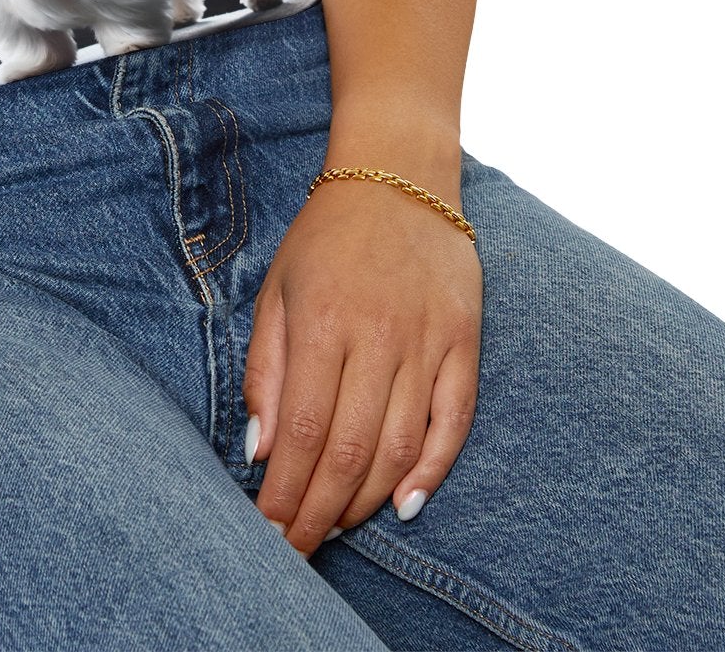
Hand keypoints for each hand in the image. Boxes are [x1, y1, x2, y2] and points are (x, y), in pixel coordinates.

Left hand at [243, 169, 482, 555]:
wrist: (398, 176)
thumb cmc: (326, 237)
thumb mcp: (277, 290)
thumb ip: (266, 370)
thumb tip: (260, 449)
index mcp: (323, 322)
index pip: (303, 430)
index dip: (286, 491)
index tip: (269, 530)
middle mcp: (378, 336)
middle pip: (350, 450)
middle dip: (320, 511)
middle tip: (298, 549)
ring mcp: (427, 341)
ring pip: (400, 447)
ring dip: (366, 499)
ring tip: (337, 527)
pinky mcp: (465, 342)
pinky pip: (454, 422)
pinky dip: (432, 470)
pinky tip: (405, 504)